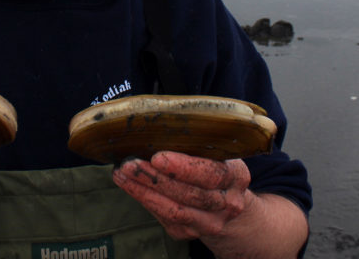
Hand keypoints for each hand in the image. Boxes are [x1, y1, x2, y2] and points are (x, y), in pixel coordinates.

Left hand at [112, 151, 251, 239]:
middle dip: (155, 179)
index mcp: (236, 176)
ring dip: (144, 191)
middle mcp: (227, 203)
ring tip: (122, 173)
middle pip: (190, 194)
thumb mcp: (215, 150)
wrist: (225, 201)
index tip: (157, 157)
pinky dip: (144, 199)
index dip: (183, 167)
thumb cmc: (213, 165)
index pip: (211, 173)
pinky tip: (128, 185)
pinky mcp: (190, 232)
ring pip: (175, 210)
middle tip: (129, 164)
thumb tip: (156, 125)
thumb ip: (195, 143)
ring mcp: (210, 222)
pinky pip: (165, 218)